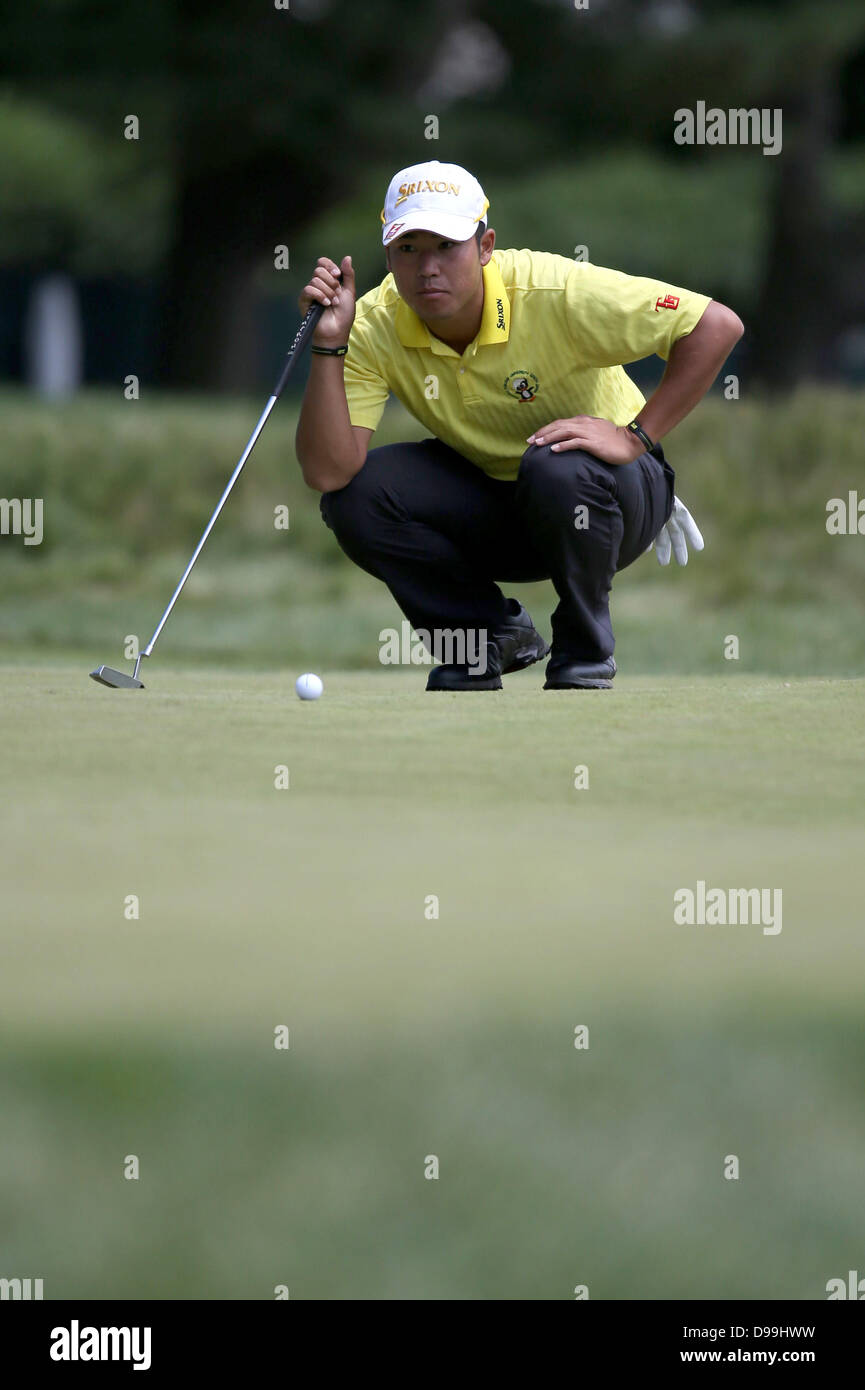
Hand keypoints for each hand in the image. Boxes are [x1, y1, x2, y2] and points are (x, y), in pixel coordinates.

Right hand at [299, 255, 355, 347]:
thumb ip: (348, 275)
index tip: (338, 275)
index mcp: (328, 280)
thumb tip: (347, 257)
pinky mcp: (304, 301)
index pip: (323, 263)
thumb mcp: (349, 292)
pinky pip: (309, 289)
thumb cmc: (344, 315)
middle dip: (331, 282)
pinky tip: (325, 304)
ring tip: (333, 303)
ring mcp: (310, 292)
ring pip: (315, 280)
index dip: (330, 266)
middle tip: (337, 294)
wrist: (337, 331)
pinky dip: (320, 295)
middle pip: (319, 270)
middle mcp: (318, 284)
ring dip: (328, 291)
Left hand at [526, 415, 643, 464]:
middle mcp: (583, 424)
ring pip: (563, 432)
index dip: (546, 429)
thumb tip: (570, 436)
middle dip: (542, 433)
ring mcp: (588, 433)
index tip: (534, 437)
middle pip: (558, 426)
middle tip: (529, 441)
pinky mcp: (593, 443)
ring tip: (537, 444)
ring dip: (549, 438)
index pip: (560, 423)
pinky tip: (553, 450)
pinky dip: (563, 445)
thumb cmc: (613, 439)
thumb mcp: (596, 430)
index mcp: (583, 421)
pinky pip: (575, 443)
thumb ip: (583, 430)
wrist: (630, 442)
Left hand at [649, 495, 704, 565]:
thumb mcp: (652, 503)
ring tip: (663, 563)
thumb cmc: (642, 489)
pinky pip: (649, 529)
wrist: (629, 478)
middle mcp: (664, 509)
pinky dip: (648, 539)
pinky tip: (647, 550)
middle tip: (682, 563)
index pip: (685, 519)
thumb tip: (650, 541)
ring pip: (661, 533)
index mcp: (671, 503)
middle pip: (674, 531)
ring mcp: (654, 512)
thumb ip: (654, 517)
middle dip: (678, 547)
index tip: (699, 547)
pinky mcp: (643, 514)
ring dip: (663, 548)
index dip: (692, 533)